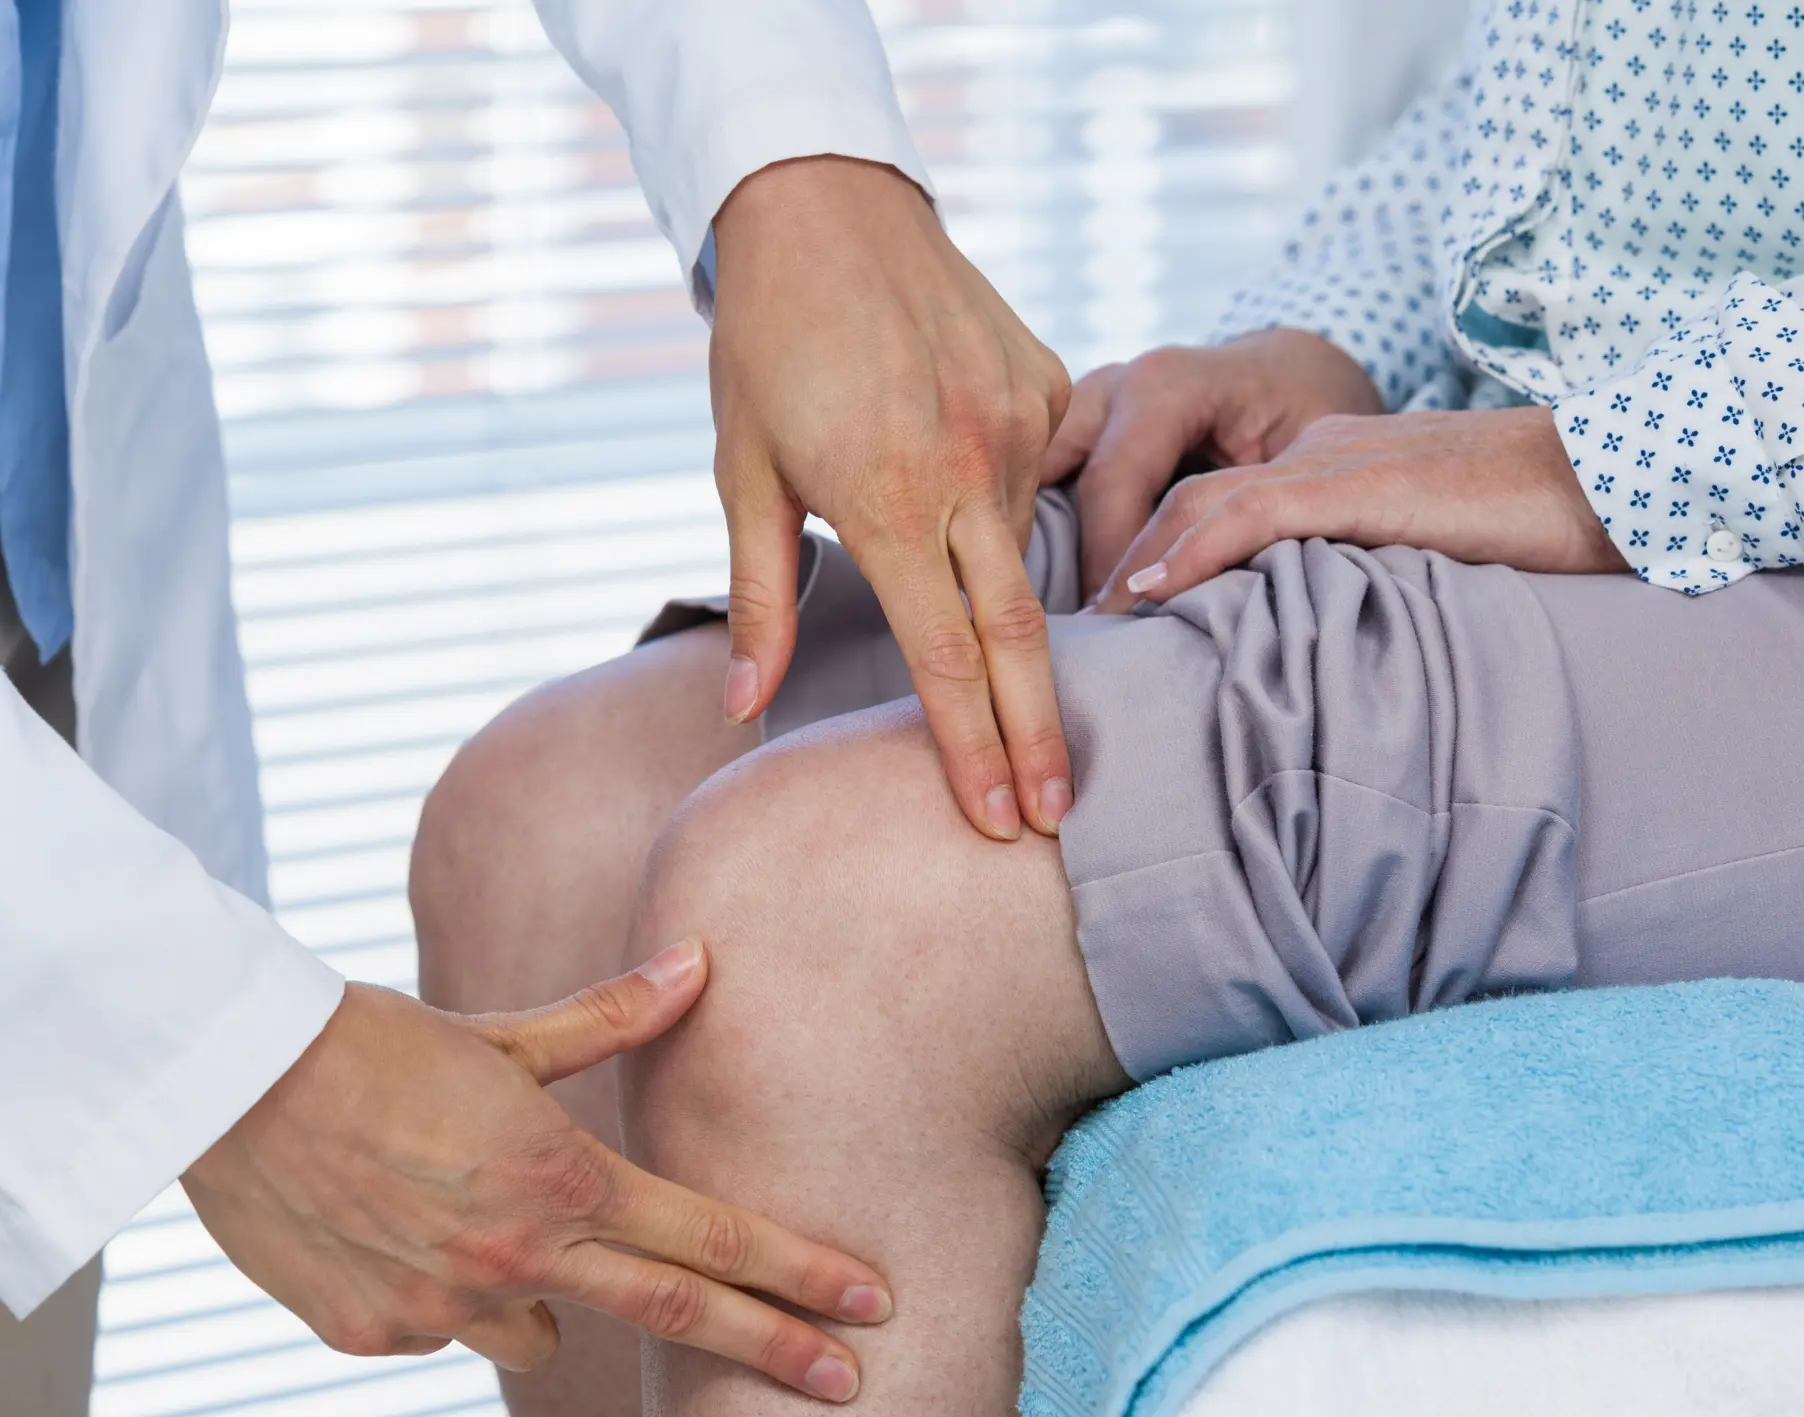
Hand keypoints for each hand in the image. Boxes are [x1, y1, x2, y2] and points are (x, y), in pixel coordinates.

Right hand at [181, 940, 893, 1401]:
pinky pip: (443, 1326)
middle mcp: (519, 1257)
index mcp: (560, 1178)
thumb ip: (610, 1019)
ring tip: (483, 1226)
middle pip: (679, 1314)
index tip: (869, 1305)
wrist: (228, 1082)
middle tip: (849, 1384)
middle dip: (773, 1349)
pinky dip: (440, 1290)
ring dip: (543, 1293)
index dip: (800, 1275)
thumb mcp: (499, 1033)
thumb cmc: (370, 1042)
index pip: (712, 1238)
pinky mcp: (378, 1335)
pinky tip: (392, 1228)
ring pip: (538, 1328)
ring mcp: (448, 1309)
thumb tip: (700, 967)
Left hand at [709, 156, 1075, 839]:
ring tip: (1038, 714)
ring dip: (1025, 631)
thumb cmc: (765, 347)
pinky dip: (1012, 520)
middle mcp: (966, 465)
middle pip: (1017, 633)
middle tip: (1059, 819)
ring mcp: (1017, 422)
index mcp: (887, 499)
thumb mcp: (744, 471)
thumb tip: (744, 707)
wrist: (826, 209)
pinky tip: (985, 529)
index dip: (973, 748)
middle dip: (1040, 735)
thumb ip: (758, 595)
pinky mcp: (1044, 383)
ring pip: (1027, 553)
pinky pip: (1037, 480)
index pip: (944, 657)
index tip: (998, 819)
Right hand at [1040, 328, 1383, 601]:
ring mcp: (1086, 398)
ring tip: (1045, 604)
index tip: (1116, 626)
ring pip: (1030, 468)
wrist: (1292, 369)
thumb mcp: (1299, 455)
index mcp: (1165, 385)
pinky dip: (1037, 518)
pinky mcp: (1076, 421)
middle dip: (1055, 554)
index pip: (1110, 484)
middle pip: (1053, 477)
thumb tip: (1204, 585)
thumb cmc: (1304, 412)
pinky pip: (1039, 470)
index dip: (1109, 562)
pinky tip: (1042, 572)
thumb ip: (1251, 511)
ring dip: (1032, 532)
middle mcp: (1114, 385)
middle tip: (1074, 629)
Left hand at [1096, 406, 1628, 612]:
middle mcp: (1306, 450)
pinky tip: (1145, 592)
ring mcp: (1331, 459)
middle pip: (1171, 488)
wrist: (1614, 478)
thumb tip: (1284, 652)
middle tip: (1052, 622)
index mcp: (1316, 464)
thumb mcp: (1409, 557)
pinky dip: (1190, 550)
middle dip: (1104, 551)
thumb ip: (1340, 581)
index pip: (1195, 494)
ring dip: (1126, 561)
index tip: (1088, 611)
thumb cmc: (1526, 531)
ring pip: (1193, 497)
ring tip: (1079, 624)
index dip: (1133, 546)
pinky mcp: (1360, 482)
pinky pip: (1252, 509)